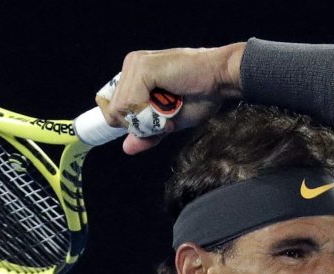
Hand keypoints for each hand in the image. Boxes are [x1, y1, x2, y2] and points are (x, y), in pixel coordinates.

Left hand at [97, 43, 244, 154]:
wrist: (220, 80)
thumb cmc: (200, 96)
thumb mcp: (168, 122)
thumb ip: (146, 133)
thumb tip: (126, 148)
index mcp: (134, 75)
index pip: (113, 107)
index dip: (130, 123)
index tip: (154, 124)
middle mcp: (131, 65)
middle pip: (114, 112)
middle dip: (140, 124)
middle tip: (167, 116)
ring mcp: (136, 65)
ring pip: (121, 109)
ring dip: (147, 120)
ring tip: (170, 110)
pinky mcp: (143, 68)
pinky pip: (131, 104)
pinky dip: (151, 113)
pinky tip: (170, 106)